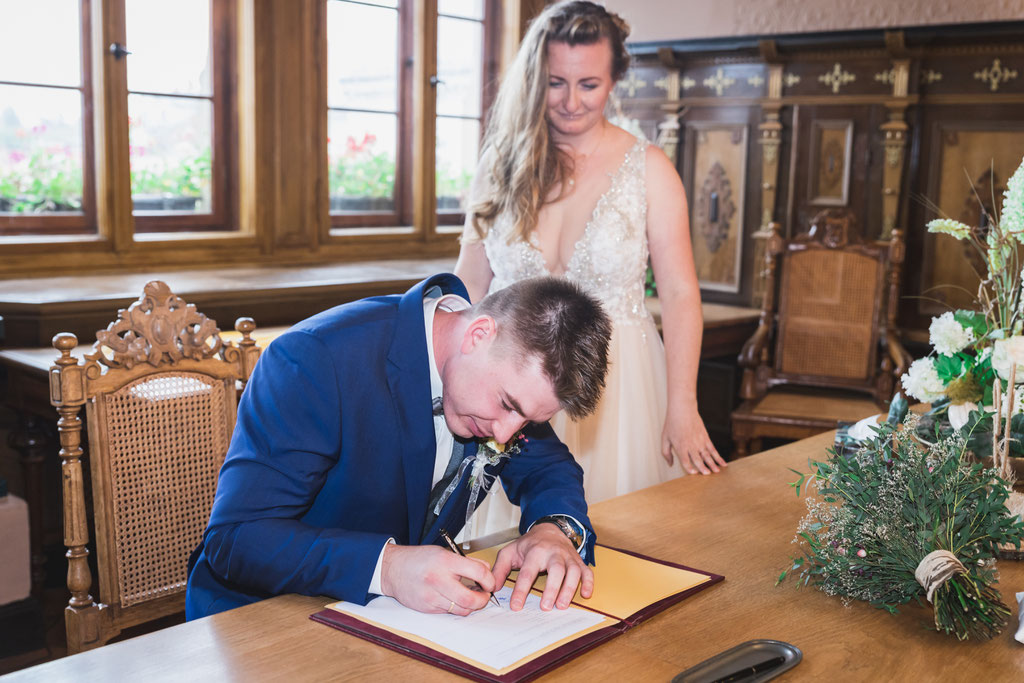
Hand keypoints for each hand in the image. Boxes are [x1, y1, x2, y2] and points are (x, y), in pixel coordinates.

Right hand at [380, 544, 495, 615]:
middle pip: (470, 599)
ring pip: (461, 610)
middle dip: (483, 600)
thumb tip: (485, 570)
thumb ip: (465, 561)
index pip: (478, 572)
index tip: (490, 582)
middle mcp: (438, 580)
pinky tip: (453, 598)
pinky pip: (448, 612)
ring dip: (470, 606)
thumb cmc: (418, 559)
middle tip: (484, 595)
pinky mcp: (427, 608)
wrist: (393, 569)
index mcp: (445, 562)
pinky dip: (455, 607)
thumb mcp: (443, 552)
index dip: (489, 580)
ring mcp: (432, 597)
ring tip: (470, 597)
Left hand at [491, 523, 593, 611]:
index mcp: (535, 551)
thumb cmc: (530, 545)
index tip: (516, 606)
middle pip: (555, 570)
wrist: (550, 530)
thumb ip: (500, 569)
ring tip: (562, 605)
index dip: (521, 590)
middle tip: (545, 607)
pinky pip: (587, 571)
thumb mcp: (510, 552)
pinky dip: (589, 583)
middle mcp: (553, 553)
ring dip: (569, 589)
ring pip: (573, 571)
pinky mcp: (579, 561)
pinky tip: (586, 594)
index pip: (527, 572)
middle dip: (551, 589)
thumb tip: (494, 587)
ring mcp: (568, 557)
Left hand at [662, 403, 726, 474]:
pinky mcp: (706, 437)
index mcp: (680, 447)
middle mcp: (691, 445)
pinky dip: (718, 457)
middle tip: (708, 475)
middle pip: (698, 459)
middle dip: (703, 468)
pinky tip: (723, 463)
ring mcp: (699, 441)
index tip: (694, 473)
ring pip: (707, 455)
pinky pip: (713, 449)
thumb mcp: (664, 438)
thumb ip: (666, 453)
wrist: (683, 409)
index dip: (690, 468)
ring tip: (717, 471)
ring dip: (713, 464)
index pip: (685, 461)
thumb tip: (670, 464)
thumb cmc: (672, 423)